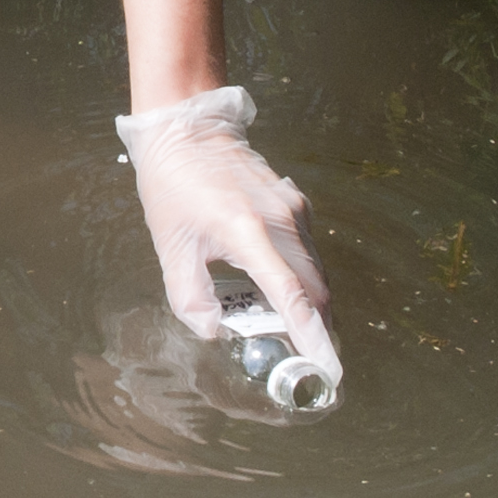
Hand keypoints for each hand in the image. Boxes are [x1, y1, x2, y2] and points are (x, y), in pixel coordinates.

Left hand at [118, 85, 340, 380]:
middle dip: (315, 330)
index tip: (327, 369)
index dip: (311, 337)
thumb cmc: (173, 184)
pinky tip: (279, 290)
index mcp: (249, 232)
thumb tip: (215, 331)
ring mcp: (295, 211)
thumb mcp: (170, 245)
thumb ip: (189, 296)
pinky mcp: (298, 204)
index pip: (292, 296)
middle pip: (317, 291)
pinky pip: (310, 253)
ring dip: (310, 305)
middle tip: (305, 361)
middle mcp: (283, 222)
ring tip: (289, 330)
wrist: (186, 128)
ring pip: (318, 273)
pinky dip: (303, 279)